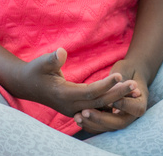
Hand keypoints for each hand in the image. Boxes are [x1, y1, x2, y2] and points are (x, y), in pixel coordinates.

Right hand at [13, 48, 134, 117]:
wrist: (27, 86)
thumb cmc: (35, 71)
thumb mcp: (41, 63)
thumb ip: (52, 59)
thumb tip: (61, 52)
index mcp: (63, 95)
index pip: (89, 92)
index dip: (105, 85)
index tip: (119, 75)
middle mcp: (71, 106)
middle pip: (99, 102)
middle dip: (117, 94)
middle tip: (135, 85)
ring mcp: (74, 110)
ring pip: (100, 106)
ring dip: (117, 99)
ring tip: (135, 90)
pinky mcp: (77, 109)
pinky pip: (96, 108)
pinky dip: (110, 103)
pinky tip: (124, 97)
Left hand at [74, 59, 147, 133]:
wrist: (129, 77)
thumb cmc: (127, 70)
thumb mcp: (126, 71)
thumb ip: (122, 76)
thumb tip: (119, 80)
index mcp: (141, 101)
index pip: (137, 109)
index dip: (124, 104)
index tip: (110, 100)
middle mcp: (133, 114)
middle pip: (120, 123)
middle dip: (101, 118)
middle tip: (84, 111)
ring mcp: (122, 119)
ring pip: (109, 128)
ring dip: (92, 123)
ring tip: (78, 117)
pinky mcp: (111, 120)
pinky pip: (102, 128)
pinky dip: (90, 125)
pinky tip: (78, 120)